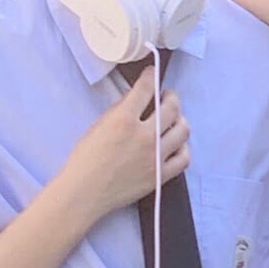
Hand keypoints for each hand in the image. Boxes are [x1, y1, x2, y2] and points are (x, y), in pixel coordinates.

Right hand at [62, 68, 190, 219]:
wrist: (85, 192)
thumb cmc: (85, 160)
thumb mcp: (98, 126)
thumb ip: (120, 111)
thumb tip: (136, 100)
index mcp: (124, 119)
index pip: (146, 89)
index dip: (151, 77)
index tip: (153, 75)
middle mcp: (144, 135)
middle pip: (171, 107)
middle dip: (171, 97)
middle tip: (167, 97)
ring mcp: (155, 156)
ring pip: (183, 130)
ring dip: (180, 119)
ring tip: (174, 119)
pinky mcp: (160, 175)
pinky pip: (184, 158)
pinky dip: (183, 147)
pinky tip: (176, 144)